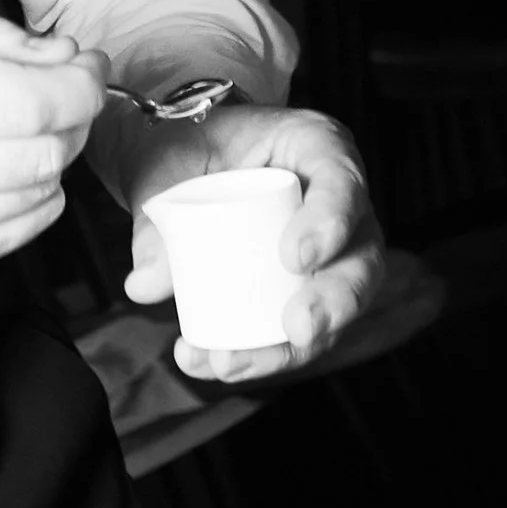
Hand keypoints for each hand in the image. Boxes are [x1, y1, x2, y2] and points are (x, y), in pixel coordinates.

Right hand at [0, 2, 111, 299]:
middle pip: (45, 150)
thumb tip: (57, 53)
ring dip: (50, 156)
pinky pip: (18, 234)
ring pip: (40, 194)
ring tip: (20, 131)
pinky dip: (28, 197)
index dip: (76, 81)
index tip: (80, 64)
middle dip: (72, 115)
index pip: (28, 101)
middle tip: (59, 93)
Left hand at [113, 100, 384, 380]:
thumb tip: (146, 286)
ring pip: (333, 308)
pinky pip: (296, 328)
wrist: (174, 155)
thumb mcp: (163, 166)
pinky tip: (213, 364)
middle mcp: (335, 201)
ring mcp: (327, 250)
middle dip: (333, 302)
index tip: (293, 258)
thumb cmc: (180, 142)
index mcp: (314, 146)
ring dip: (288, 347)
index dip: (330, 223)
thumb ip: (154, 220)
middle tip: (298, 328)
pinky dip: (260, 354)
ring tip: (231, 363)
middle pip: (360, 258)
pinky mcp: (302, 287)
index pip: (341, 181)